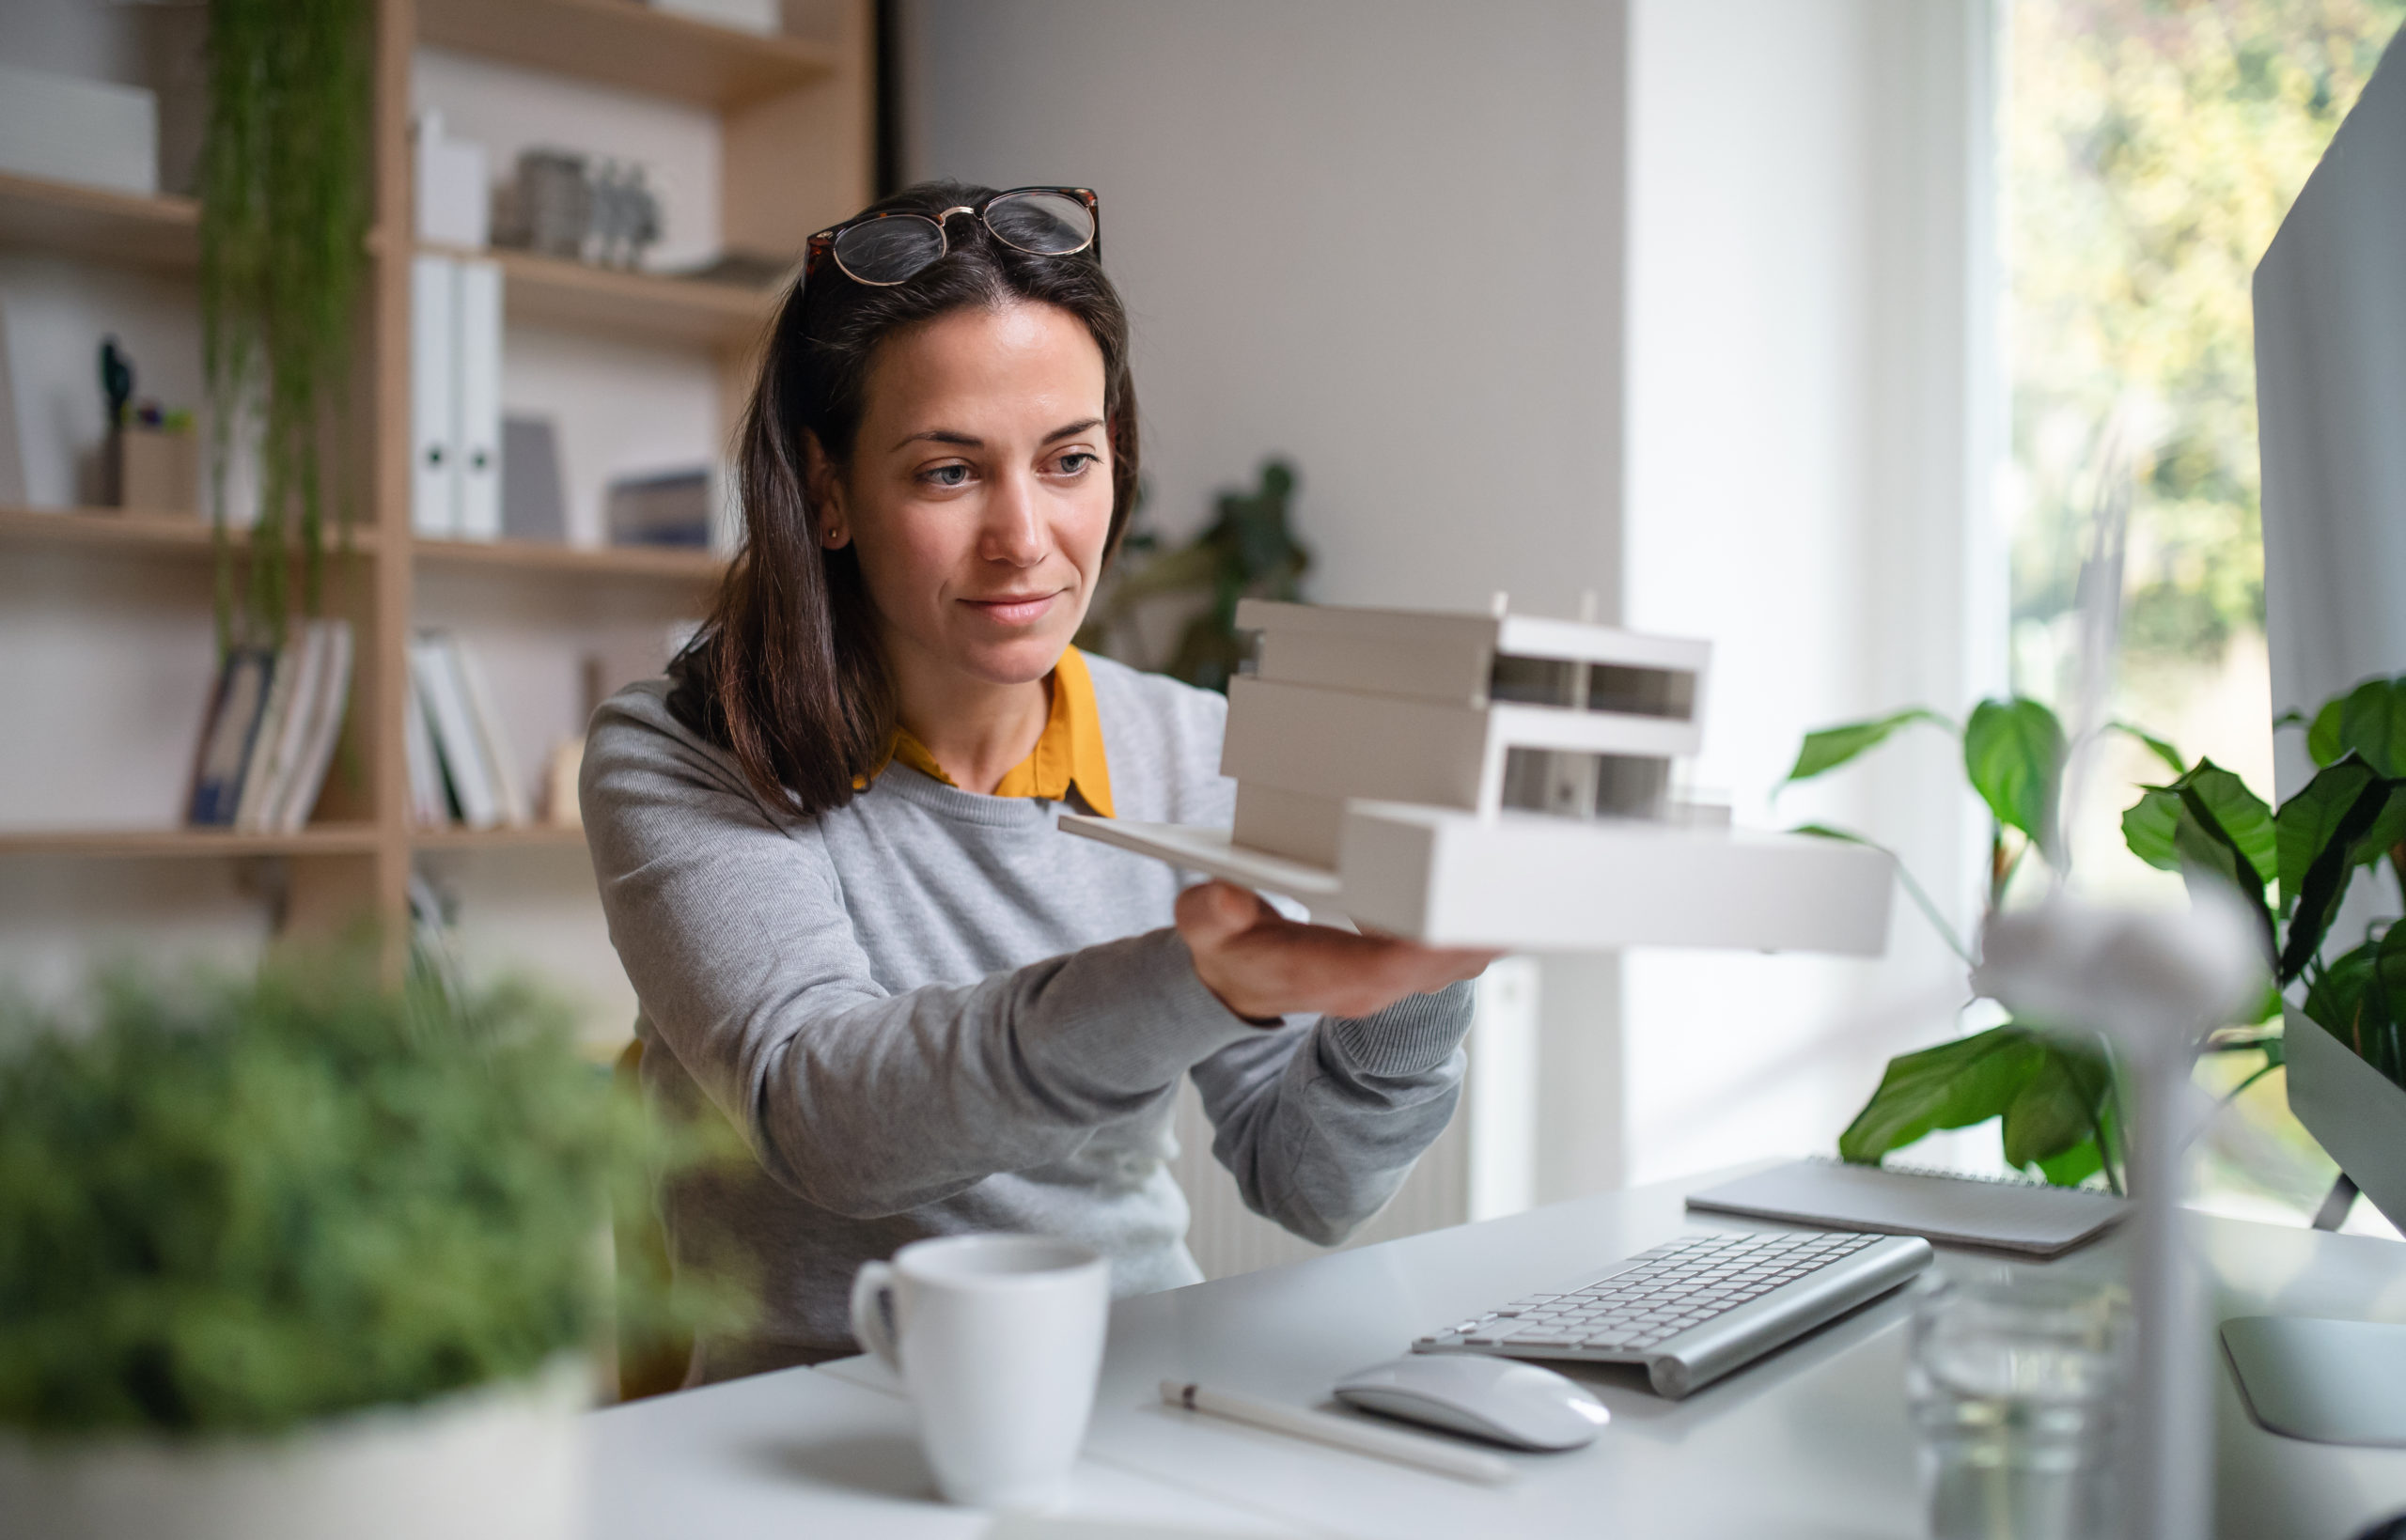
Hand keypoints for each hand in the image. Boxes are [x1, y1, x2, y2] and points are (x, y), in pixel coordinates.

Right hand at [1174, 881, 1495, 1022]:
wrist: (1238, 982)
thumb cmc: (1232, 953)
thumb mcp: (1206, 931)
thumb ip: (1211, 914)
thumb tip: (1229, 899)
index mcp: (1330, 978)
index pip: (1389, 965)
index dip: (1428, 944)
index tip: (1464, 918)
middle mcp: (1371, 984)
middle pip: (1441, 962)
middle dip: (1480, 930)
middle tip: (1520, 885)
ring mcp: (1391, 978)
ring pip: (1457, 959)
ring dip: (1488, 930)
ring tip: (1522, 883)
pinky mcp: (1402, 967)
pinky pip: (1453, 952)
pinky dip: (1476, 928)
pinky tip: (1495, 899)